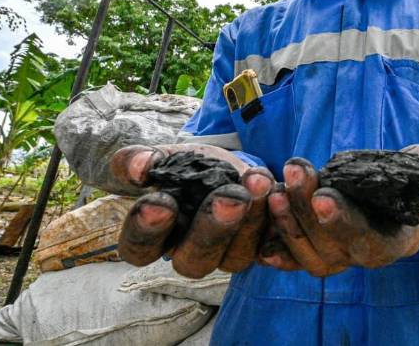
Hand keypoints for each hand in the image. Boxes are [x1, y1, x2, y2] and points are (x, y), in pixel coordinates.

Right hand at [110, 144, 273, 277]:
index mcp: (157, 238)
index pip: (141, 250)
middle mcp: (192, 254)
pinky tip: (281, 190)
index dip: (147, 231)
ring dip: (251, 219)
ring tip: (257, 181)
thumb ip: (137, 160)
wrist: (231, 165)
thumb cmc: (188, 167)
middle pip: (194, 260)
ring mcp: (230, 254)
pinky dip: (281, 218)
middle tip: (228, 197)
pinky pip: (275, 246)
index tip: (159, 203)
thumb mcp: (162, 157)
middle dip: (212, 228)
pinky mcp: (264, 247)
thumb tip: (139, 167)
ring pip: (238, 255)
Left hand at [264, 145, 418, 276]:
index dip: (345, 221)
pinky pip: (295, 258)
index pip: (369, 240)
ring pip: (310, 254)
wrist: (406, 185)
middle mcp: (368, 255)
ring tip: (273, 188)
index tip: (323, 194)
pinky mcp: (321, 245)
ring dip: (288, 223)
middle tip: (294, 172)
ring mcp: (342, 254)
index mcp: (399, 240)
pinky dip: (276, 248)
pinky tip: (258, 235)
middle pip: (332, 248)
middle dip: (307, 212)